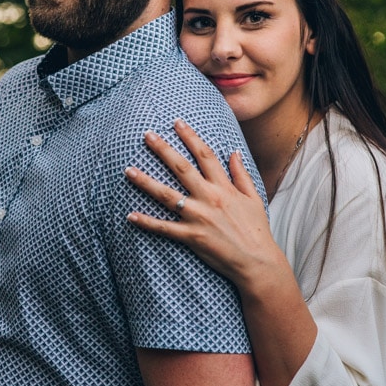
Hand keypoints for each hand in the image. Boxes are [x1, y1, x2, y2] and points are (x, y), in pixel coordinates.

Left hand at [125, 119, 281, 286]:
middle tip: (147, 135)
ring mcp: (198, 217)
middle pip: (182, 168)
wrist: (258, 262)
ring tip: (128, 170)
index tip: (177, 122)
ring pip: (167, 195)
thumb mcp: (253, 198)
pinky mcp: (192, 237)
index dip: (190, 136)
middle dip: (163, 150)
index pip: (204, 155)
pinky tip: (130, 215)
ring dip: (146, 182)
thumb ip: (241, 174)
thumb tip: (234, 152)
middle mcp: (209, 198)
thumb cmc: (256, 230)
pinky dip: (147, 222)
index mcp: (224, 187)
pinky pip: (164, 228)